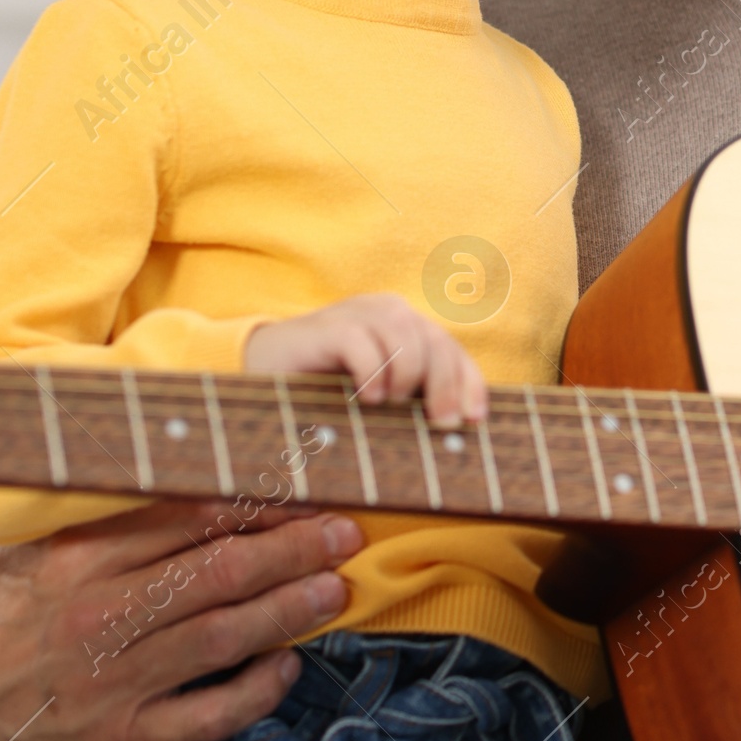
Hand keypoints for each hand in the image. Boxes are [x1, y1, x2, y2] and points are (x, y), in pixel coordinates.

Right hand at [0, 499, 361, 740]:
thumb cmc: (12, 611)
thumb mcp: (47, 547)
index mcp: (82, 559)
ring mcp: (114, 683)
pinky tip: (288, 667)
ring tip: (335, 589)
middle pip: (217, 576)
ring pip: (220, 640)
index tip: (311, 490)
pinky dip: (252, 693)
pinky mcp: (121, 738)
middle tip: (345, 534)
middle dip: (293, 551)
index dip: (260, 503)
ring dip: (288, 613)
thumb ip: (120, 522)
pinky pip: (203, 717)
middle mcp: (101, 618)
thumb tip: (213, 484)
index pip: (188, 521)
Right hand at [243, 293, 486, 427]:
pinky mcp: (327, 325)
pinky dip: (371, 372)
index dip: (469, 383)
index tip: (474, 420)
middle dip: (445, 387)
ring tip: (389, 406)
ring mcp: (358, 313)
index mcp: (406, 327)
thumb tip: (457, 428)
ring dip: (406, 377)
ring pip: (406, 337)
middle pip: (437, 343)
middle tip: (441, 424)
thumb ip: (410, 400)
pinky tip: (366, 397)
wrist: (265, 366)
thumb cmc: (327, 389)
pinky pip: (362, 342)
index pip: (452, 350)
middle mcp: (388, 313)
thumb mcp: (377, 395)